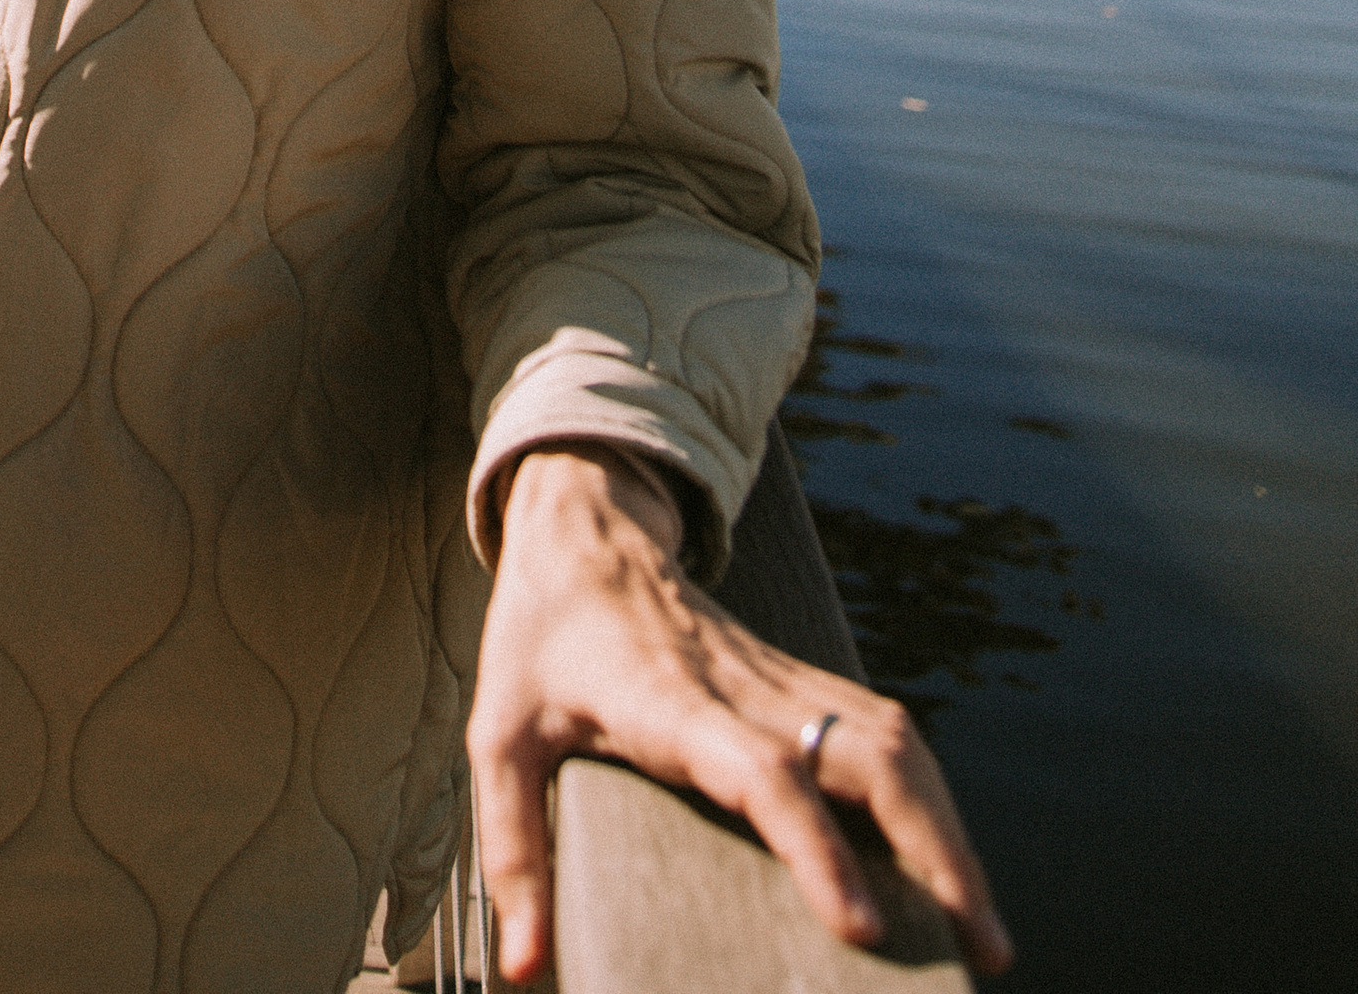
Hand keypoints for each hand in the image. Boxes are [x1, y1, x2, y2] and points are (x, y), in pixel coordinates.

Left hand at [467, 446, 1011, 983]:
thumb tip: (521, 969)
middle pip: (869, 754)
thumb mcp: (496, 735)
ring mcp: (782, 678)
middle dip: (937, 850)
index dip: (816, 847)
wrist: (584, 529)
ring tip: (983, 927)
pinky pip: (886, 733)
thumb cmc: (540, 642)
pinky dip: (932, 798)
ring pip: (896, 742)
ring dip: (950, 828)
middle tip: (979, 949)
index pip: (764, 773)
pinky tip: (950, 862)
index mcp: (673, 704)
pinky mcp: (800, 680)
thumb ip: (511, 848)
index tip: (864, 927)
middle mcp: (746, 688)